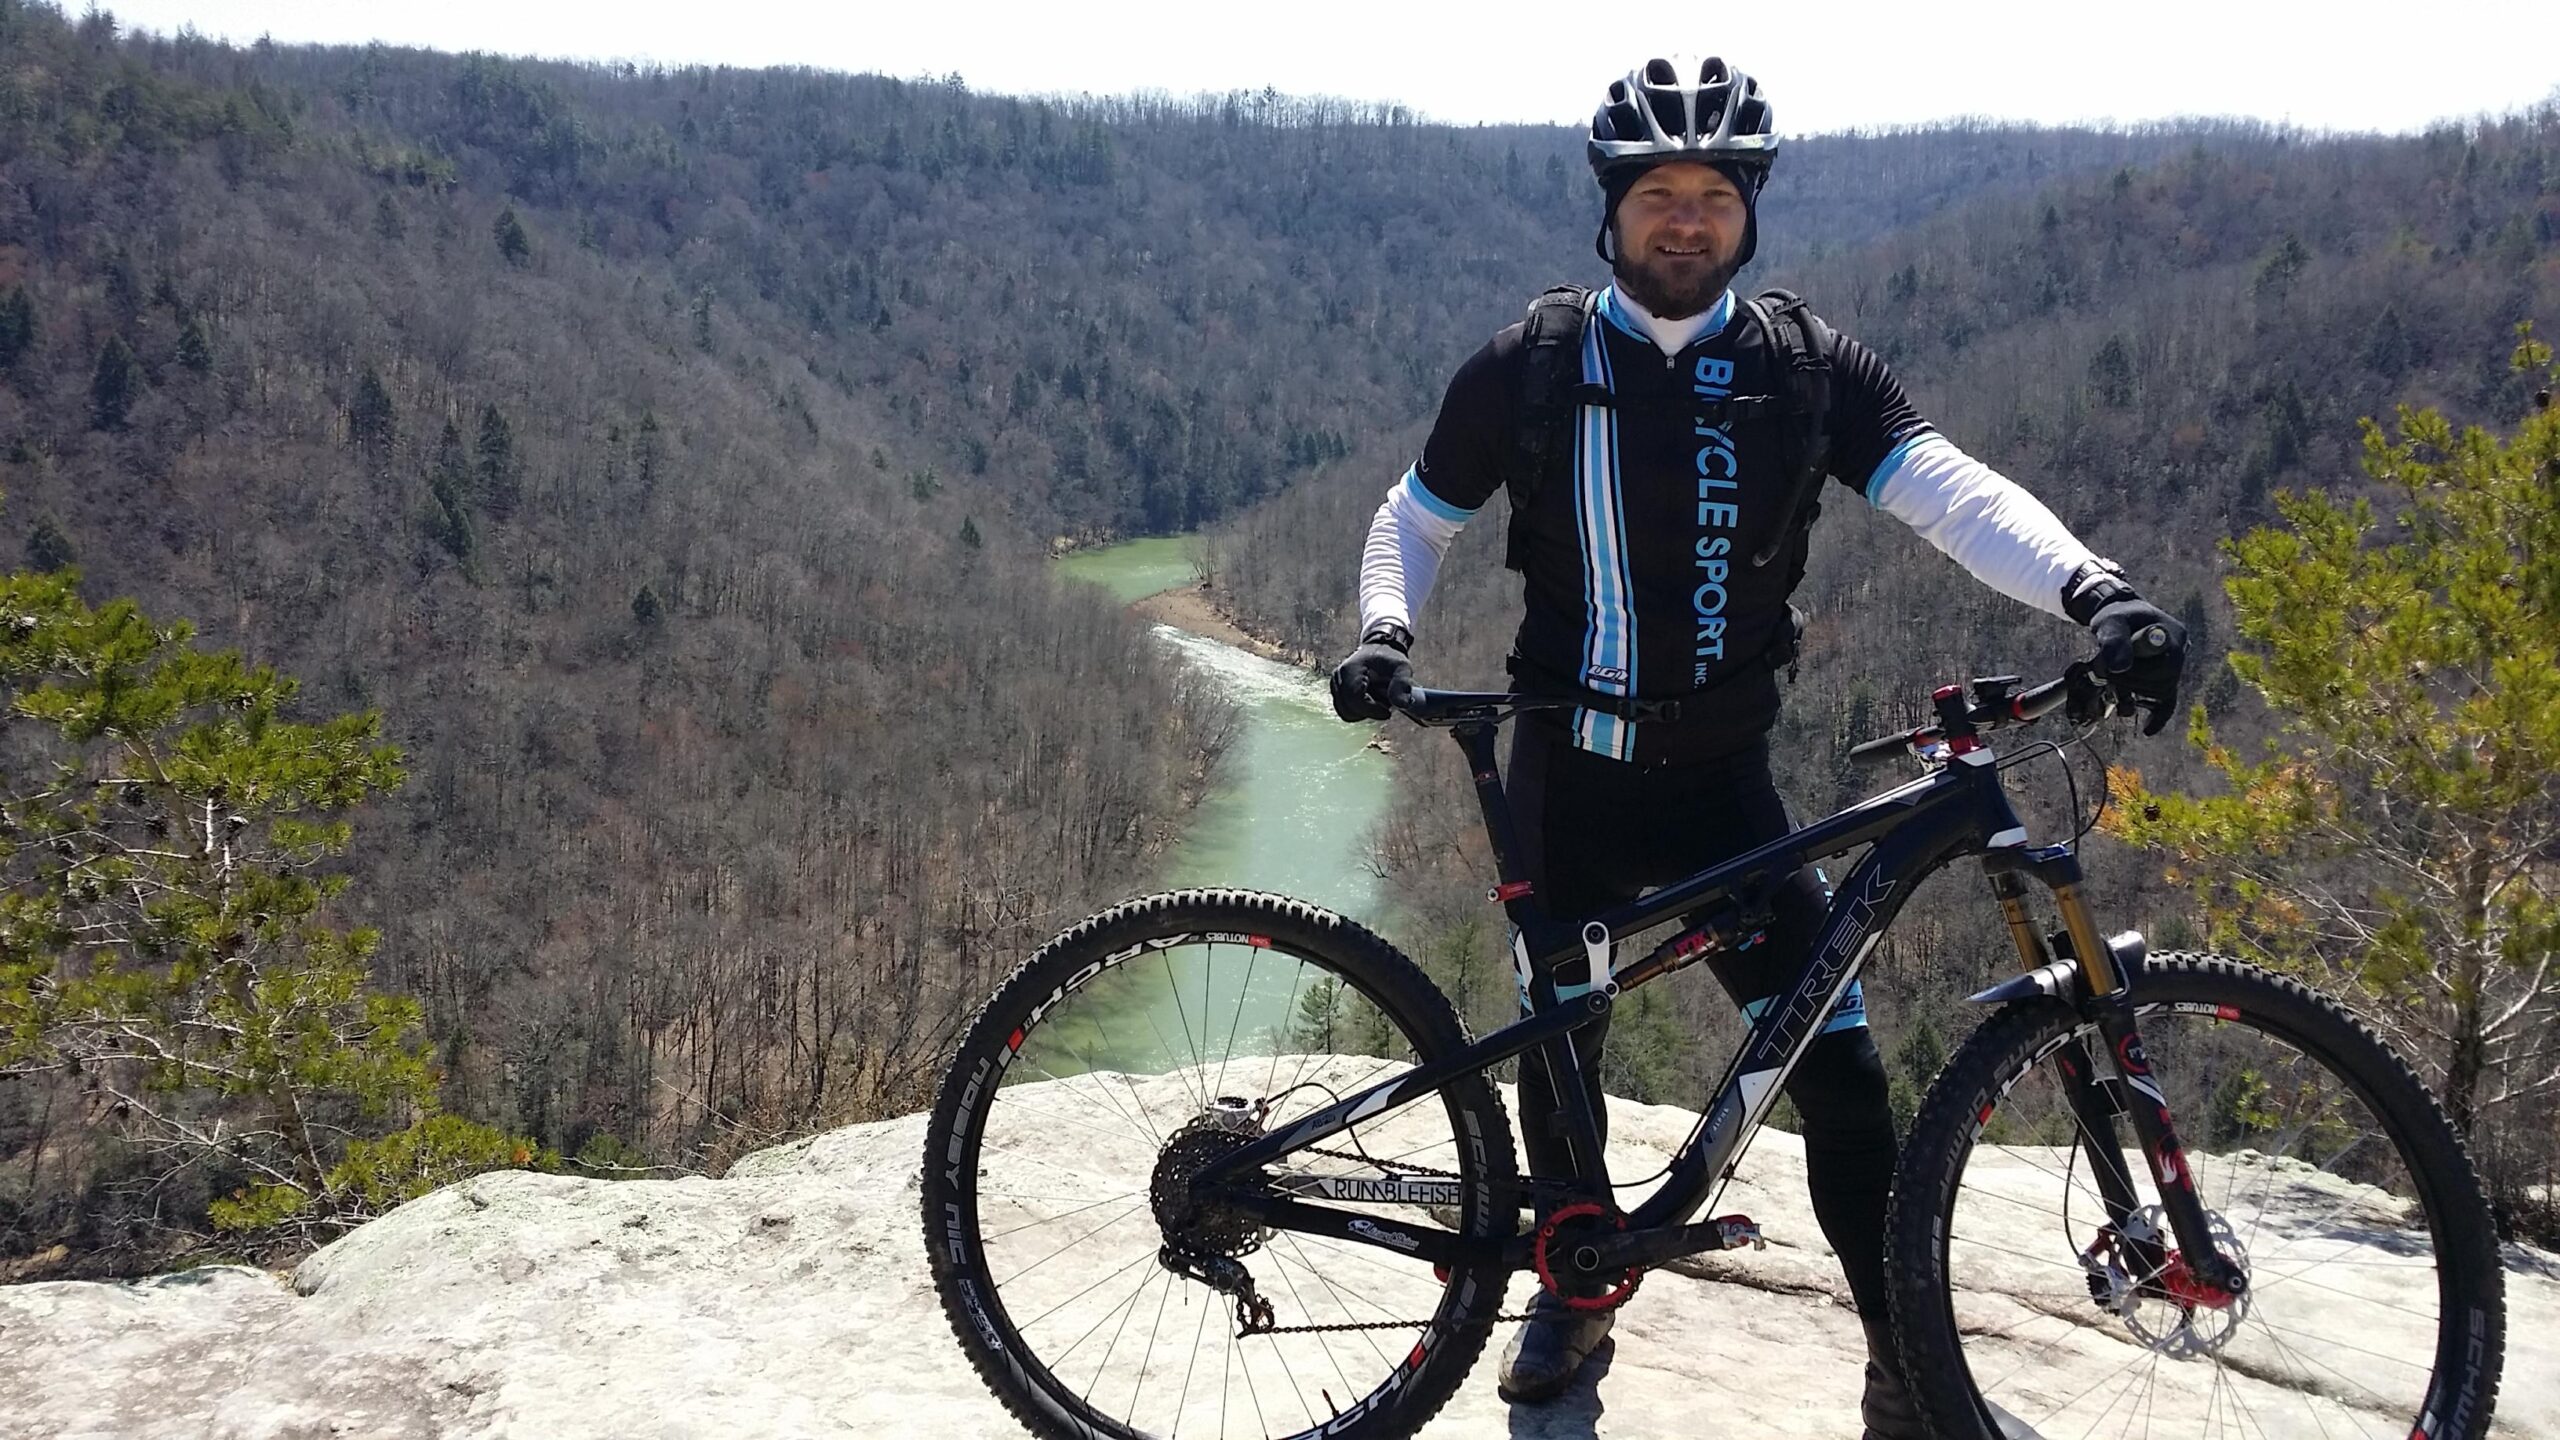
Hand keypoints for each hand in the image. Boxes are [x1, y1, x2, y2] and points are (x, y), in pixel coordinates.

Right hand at [1329, 630, 1412, 721]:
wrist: (1379, 650)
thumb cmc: (1389, 659)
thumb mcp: (1402, 667)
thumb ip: (1403, 683)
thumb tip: (1402, 704)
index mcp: (1351, 669)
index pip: (1355, 700)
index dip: (1372, 710)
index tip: (1388, 712)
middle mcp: (1338, 677)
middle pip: (1349, 709)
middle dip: (1369, 711)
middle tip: (1384, 703)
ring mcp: (1335, 684)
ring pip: (1346, 713)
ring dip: (1364, 712)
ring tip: (1377, 699)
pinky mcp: (1336, 692)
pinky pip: (1345, 711)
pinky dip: (1359, 711)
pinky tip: (1370, 701)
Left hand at [2086, 597, 2186, 734]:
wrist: (2118, 618)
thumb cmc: (2115, 617)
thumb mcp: (2111, 623)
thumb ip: (2114, 640)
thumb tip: (2120, 666)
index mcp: (2172, 635)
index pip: (2163, 666)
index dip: (2136, 673)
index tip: (2111, 668)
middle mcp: (2180, 652)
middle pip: (2161, 682)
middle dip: (2128, 681)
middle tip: (2102, 669)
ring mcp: (2173, 668)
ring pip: (2159, 693)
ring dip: (2131, 691)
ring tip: (2111, 678)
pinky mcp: (2164, 680)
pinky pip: (2167, 703)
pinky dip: (2158, 717)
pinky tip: (2148, 730)